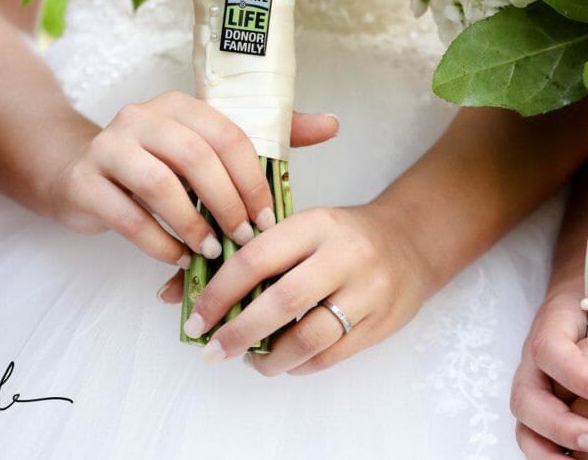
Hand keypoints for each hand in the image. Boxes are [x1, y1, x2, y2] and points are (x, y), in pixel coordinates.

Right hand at [48, 91, 337, 267]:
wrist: (77, 171)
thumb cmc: (156, 165)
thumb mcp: (208, 148)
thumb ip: (269, 138)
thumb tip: (332, 124)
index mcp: (180, 105)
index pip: (226, 134)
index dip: (252, 179)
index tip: (267, 218)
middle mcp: (141, 117)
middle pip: (194, 156)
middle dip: (226, 203)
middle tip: (244, 239)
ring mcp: (108, 146)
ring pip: (157, 183)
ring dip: (191, 223)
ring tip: (210, 251)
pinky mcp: (85, 181)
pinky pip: (125, 214)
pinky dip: (156, 241)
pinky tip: (176, 258)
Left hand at [172, 203, 434, 374]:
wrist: (412, 240)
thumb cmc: (341, 236)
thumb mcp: (297, 230)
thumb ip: (244, 257)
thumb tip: (175, 292)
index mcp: (314, 224)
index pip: (255, 258)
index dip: (219, 292)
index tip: (196, 317)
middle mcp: (343, 255)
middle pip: (281, 302)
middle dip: (238, 332)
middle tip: (212, 350)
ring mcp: (367, 291)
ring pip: (309, 336)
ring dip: (269, 357)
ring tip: (248, 359)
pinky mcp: (381, 322)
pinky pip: (331, 355)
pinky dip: (298, 364)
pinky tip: (281, 360)